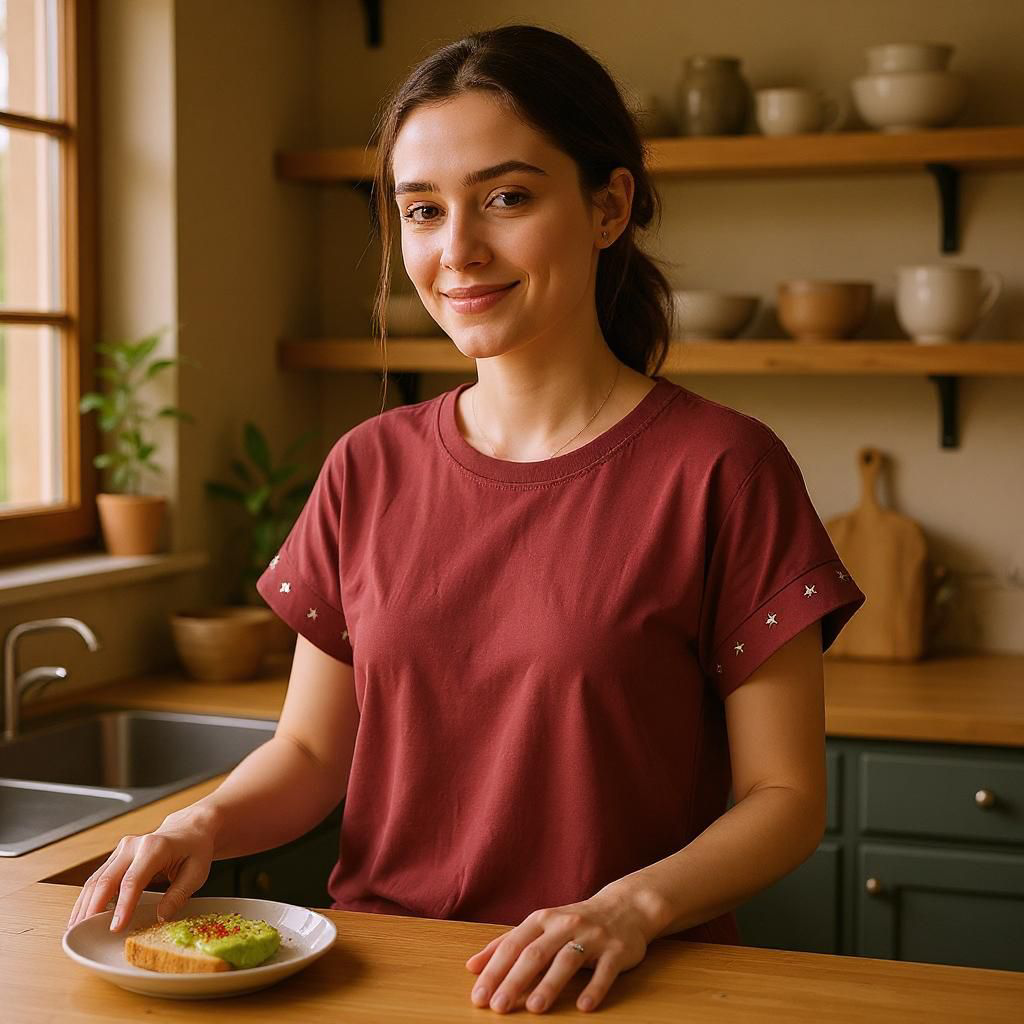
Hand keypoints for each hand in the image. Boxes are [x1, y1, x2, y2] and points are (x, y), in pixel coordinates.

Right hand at [65, 804, 217, 933]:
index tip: (115, 928)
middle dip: (93, 908)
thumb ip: (179, 895)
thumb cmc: (195, 850)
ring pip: (96, 879)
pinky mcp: (117, 856)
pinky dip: (88, 898)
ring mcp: (122, 849)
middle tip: (83, 933)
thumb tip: (160, 917)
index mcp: (155, 847)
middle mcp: (134, 845)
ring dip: (84, 905)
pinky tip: (82, 915)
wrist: (189, 829)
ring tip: (75, 929)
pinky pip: (98, 878)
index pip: (133, 880)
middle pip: (107, 879)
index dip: (122, 906)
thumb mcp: (197, 872)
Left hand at [464, 886, 657, 1013]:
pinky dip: (595, 988)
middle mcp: (565, 925)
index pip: (513, 946)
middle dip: (515, 980)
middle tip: (499, 1007)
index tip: (479, 996)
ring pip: (567, 960)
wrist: (624, 907)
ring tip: (535, 1008)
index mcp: (542, 919)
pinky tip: (584, 1006)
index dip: (495, 971)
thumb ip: (506, 944)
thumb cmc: (573, 922)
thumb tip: (471, 966)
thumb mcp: (539, 926)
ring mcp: (592, 936)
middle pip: (536, 953)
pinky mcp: (616, 950)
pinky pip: (605, 970)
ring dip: (550, 984)